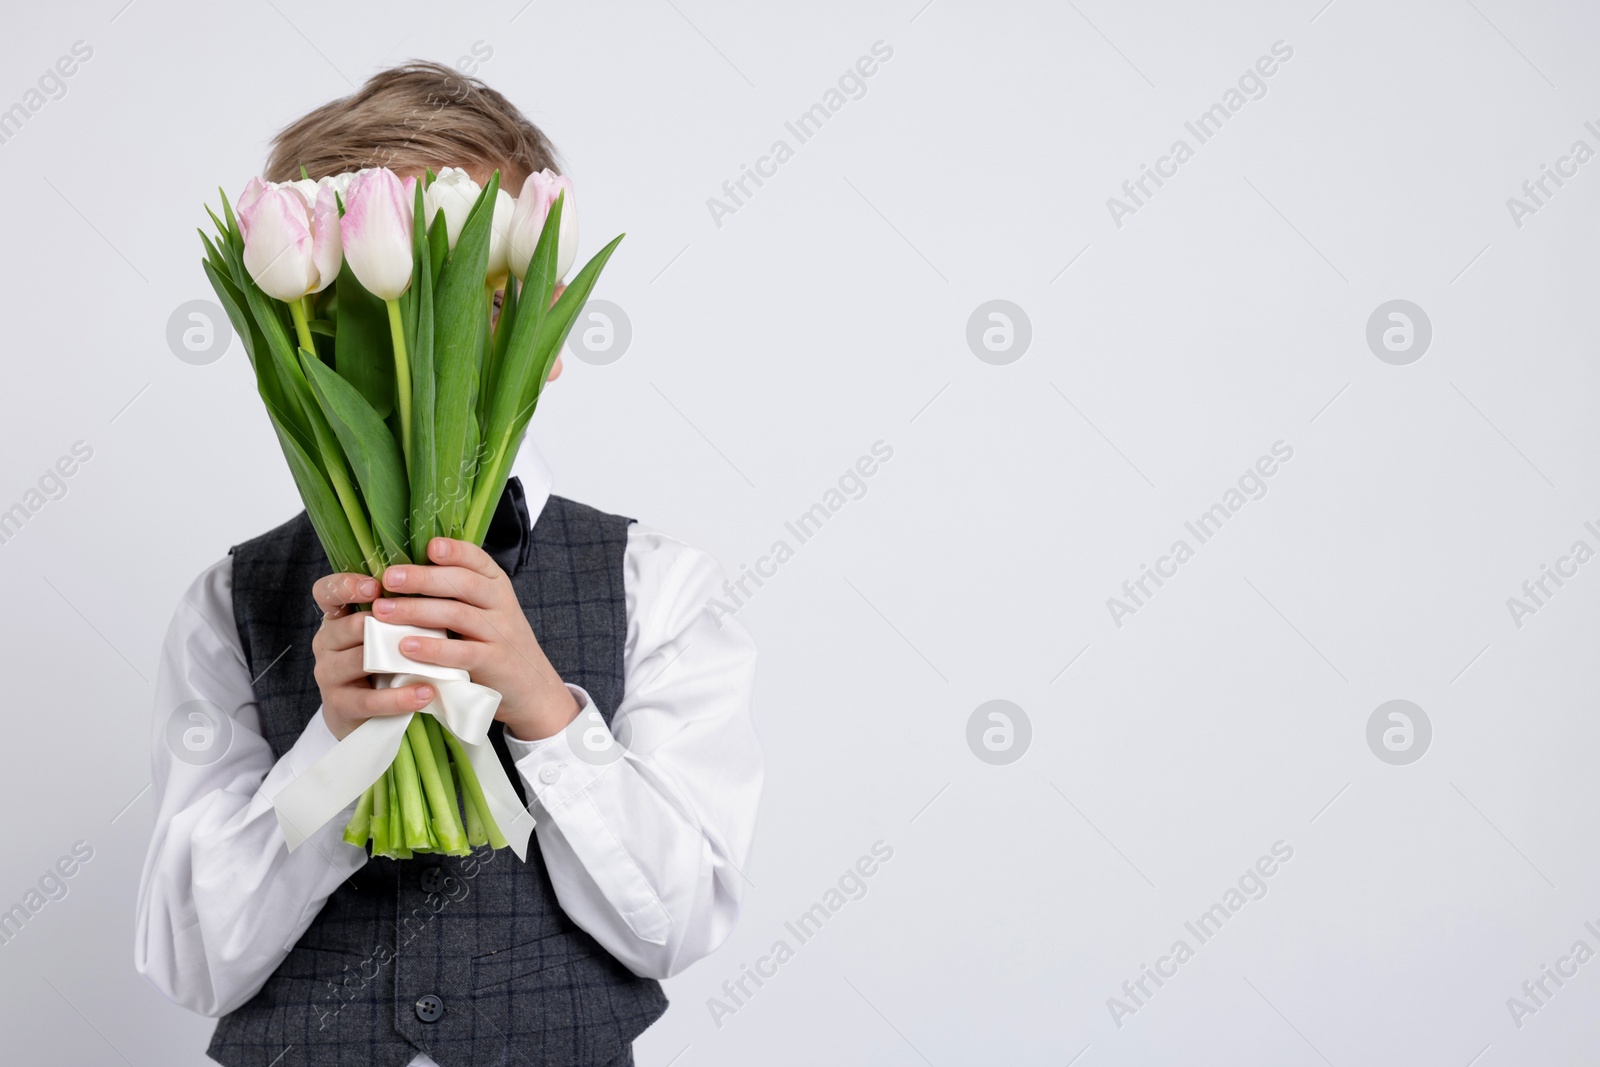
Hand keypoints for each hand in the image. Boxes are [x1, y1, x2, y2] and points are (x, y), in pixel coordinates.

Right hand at [310, 572, 435, 740]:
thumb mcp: (387, 632)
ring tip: (435, 661)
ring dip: (399, 660)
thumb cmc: (385, 662)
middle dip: (386, 624)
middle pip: (350, 626)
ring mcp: (328, 674)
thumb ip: (398, 608)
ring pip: (359, 661)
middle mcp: (326, 642)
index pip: (327, 591)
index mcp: (336, 617)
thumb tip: (434, 578)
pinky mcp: (339, 705)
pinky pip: (369, 700)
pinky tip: (426, 694)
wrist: (368, 715)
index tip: (376, 586)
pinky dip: (400, 698)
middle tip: (424, 623)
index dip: (346, 586)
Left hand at [371, 537, 580, 742]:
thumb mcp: (488, 611)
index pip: (477, 559)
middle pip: (463, 583)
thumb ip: (458, 593)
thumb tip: (404, 574)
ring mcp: (500, 633)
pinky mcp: (495, 663)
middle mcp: (501, 603)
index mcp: (496, 584)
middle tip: (388, 578)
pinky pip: (462, 652)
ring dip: (417, 611)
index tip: (428, 547)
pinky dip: (433, 648)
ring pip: (458, 614)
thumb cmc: (497, 645)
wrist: (534, 689)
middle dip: (423, 578)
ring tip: (383, 612)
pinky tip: (406, 647)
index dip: (454, 551)